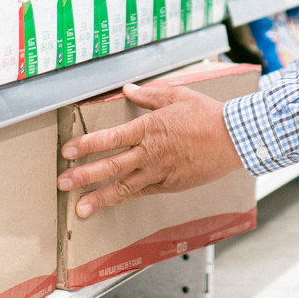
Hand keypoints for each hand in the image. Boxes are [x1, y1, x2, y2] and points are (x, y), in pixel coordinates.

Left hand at [57, 82, 244, 218]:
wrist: (235, 139)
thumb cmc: (207, 116)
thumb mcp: (177, 96)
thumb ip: (148, 95)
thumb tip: (128, 89)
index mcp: (149, 128)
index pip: (111, 138)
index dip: (86, 145)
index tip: (68, 151)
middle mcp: (151, 153)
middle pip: (111, 166)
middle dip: (84, 176)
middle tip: (63, 183)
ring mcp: (161, 172)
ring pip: (125, 187)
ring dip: (101, 198)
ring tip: (81, 208)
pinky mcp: (171, 185)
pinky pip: (143, 192)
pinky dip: (126, 197)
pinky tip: (112, 202)